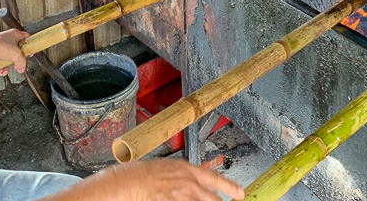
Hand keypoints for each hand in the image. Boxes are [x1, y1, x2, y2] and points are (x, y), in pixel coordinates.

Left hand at [0, 29, 29, 75]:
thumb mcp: (15, 54)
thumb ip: (22, 61)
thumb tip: (21, 67)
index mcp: (15, 35)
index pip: (26, 38)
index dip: (29, 46)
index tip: (31, 53)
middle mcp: (8, 39)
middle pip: (17, 51)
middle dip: (16, 61)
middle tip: (18, 65)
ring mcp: (0, 46)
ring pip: (8, 58)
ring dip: (7, 67)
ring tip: (5, 70)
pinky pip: (0, 61)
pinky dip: (0, 67)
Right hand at [41, 159, 244, 200]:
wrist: (126, 182)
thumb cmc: (140, 173)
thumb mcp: (166, 169)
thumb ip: (182, 176)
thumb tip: (191, 183)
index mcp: (186, 169)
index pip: (214, 179)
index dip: (229, 187)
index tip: (240, 193)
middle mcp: (187, 182)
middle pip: (212, 198)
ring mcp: (181, 195)